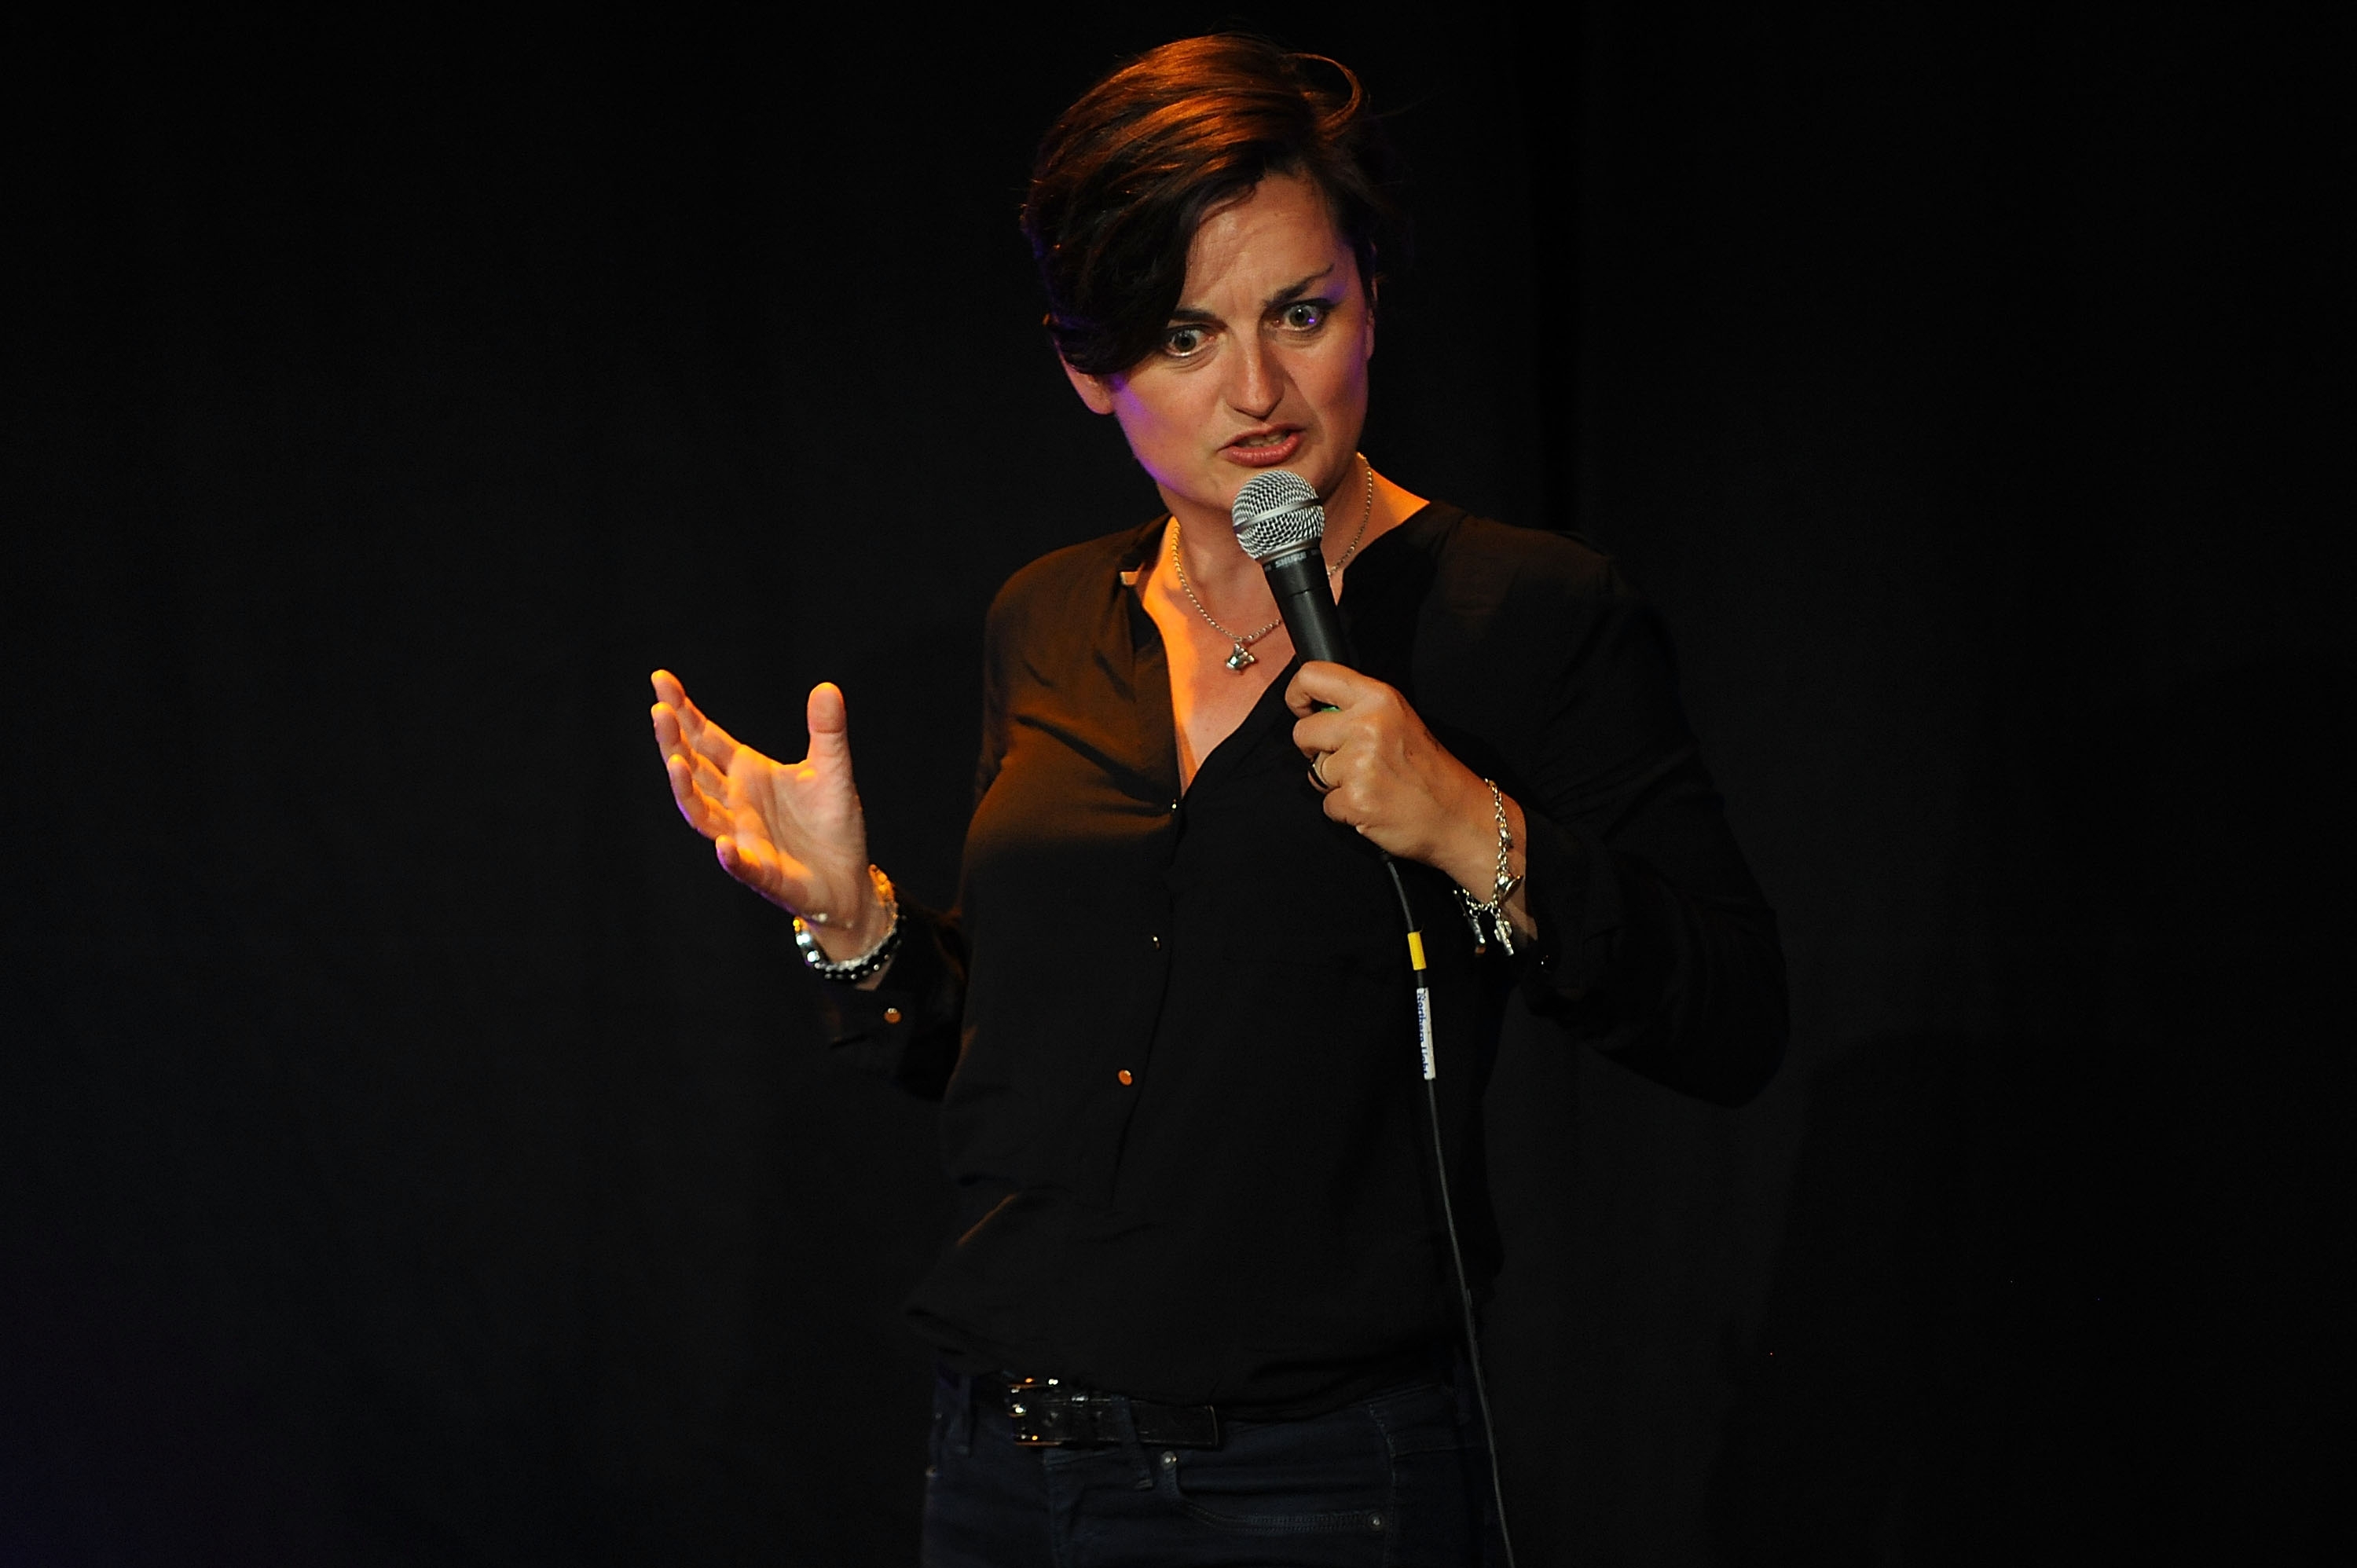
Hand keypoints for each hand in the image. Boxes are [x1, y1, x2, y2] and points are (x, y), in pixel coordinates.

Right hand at [650, 670, 882, 955]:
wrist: (847, 878)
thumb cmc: (831, 822)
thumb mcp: (833, 768)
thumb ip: (827, 730)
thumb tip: (827, 687)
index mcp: (747, 774)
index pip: (705, 739)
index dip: (683, 712)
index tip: (661, 681)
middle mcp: (735, 804)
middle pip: (694, 770)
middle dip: (674, 742)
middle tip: (659, 712)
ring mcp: (744, 839)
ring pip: (703, 814)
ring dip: (687, 791)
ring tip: (676, 764)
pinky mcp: (765, 874)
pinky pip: (743, 865)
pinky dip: (731, 857)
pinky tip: (722, 846)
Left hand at [1286, 662, 1528, 926]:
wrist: (1457, 815)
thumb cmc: (1428, 770)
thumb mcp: (1398, 719)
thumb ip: (1358, 708)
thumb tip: (1314, 710)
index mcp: (1378, 698)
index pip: (1314, 676)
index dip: (1297, 694)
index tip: (1302, 709)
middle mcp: (1368, 725)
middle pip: (1303, 732)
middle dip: (1317, 750)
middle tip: (1349, 760)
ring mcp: (1360, 763)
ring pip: (1314, 771)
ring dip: (1335, 783)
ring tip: (1371, 783)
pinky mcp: (1355, 799)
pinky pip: (1326, 803)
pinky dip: (1344, 809)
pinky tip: (1372, 804)